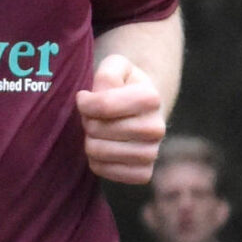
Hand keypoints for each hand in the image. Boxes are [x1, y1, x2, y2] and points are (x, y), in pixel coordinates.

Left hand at [77, 51, 165, 183]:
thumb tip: (89, 99)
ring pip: (97, 152)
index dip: (84, 102)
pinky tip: (104, 147)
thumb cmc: (124, 86)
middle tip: (94, 116)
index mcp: (151, 98)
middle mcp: (156, 128)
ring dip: (89, 141)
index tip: (85, 98)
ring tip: (99, 131)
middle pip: (97, 130)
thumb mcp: (116, 67)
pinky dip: (95, 160)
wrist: (143, 111)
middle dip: (87, 121)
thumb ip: (105, 74)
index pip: (103, 105)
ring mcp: (152, 153)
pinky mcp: (143, 174)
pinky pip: (103, 170)